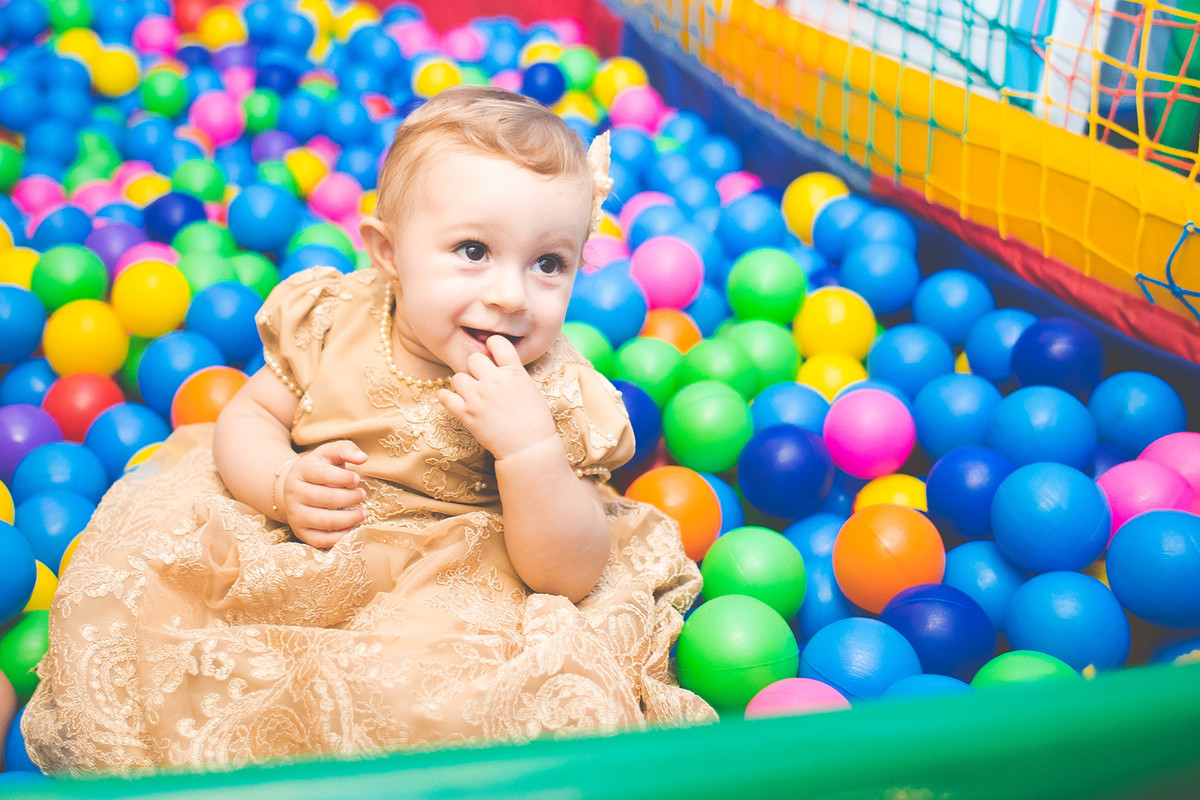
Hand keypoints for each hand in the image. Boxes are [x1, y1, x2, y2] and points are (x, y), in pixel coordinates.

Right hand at [278, 440, 368, 547]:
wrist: (296, 489)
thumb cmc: (319, 469)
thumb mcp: (329, 454)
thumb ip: (346, 449)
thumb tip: (362, 458)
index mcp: (301, 471)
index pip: (323, 474)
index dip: (343, 478)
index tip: (357, 479)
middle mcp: (294, 493)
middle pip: (326, 498)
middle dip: (350, 498)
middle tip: (363, 495)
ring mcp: (295, 514)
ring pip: (324, 521)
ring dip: (349, 518)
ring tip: (363, 513)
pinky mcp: (301, 532)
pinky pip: (320, 540)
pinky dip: (339, 537)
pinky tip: (353, 528)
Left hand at [438, 335, 557, 459]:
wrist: (528, 447)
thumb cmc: (536, 420)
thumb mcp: (530, 388)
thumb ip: (513, 373)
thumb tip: (498, 365)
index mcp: (514, 372)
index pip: (497, 343)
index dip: (493, 345)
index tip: (492, 352)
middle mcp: (494, 381)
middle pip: (473, 359)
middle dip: (477, 367)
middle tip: (482, 379)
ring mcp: (478, 397)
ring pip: (458, 377)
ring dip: (464, 384)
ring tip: (472, 393)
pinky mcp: (466, 414)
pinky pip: (445, 397)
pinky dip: (447, 397)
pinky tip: (455, 400)